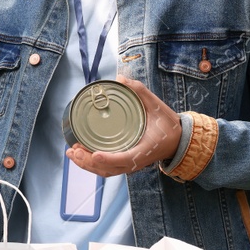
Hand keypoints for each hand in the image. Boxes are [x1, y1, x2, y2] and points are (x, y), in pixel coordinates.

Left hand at [65, 76, 182, 176]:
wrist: (178, 141)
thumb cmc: (168, 125)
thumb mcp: (158, 106)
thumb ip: (140, 92)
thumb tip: (120, 78)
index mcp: (145, 150)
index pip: (126, 159)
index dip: (109, 158)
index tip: (95, 153)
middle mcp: (136, 162)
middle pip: (109, 169)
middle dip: (89, 161)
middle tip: (74, 149)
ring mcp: (130, 165)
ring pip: (105, 171)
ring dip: (87, 165)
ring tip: (71, 153)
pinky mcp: (125, 164)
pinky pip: (106, 169)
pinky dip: (92, 165)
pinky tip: (80, 156)